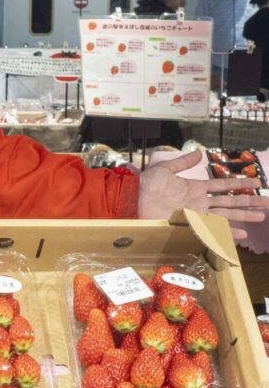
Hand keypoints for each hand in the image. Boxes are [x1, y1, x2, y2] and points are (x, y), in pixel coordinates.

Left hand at [137, 150, 267, 239]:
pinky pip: (212, 228)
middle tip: (267, 203)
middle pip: (230, 201)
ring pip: (226, 214)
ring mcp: (196, 214)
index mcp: (194, 188)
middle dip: (249, 202)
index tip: (256, 183)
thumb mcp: (165, 169)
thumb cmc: (146, 185)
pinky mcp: (190, 225)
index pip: (222, 185)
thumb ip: (183, 163)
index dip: (239, 184)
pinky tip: (240, 234)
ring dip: (244, 216)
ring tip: (261, 216)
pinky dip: (227, 232)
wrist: (132, 200)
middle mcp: (199, 202)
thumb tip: (199, 153)